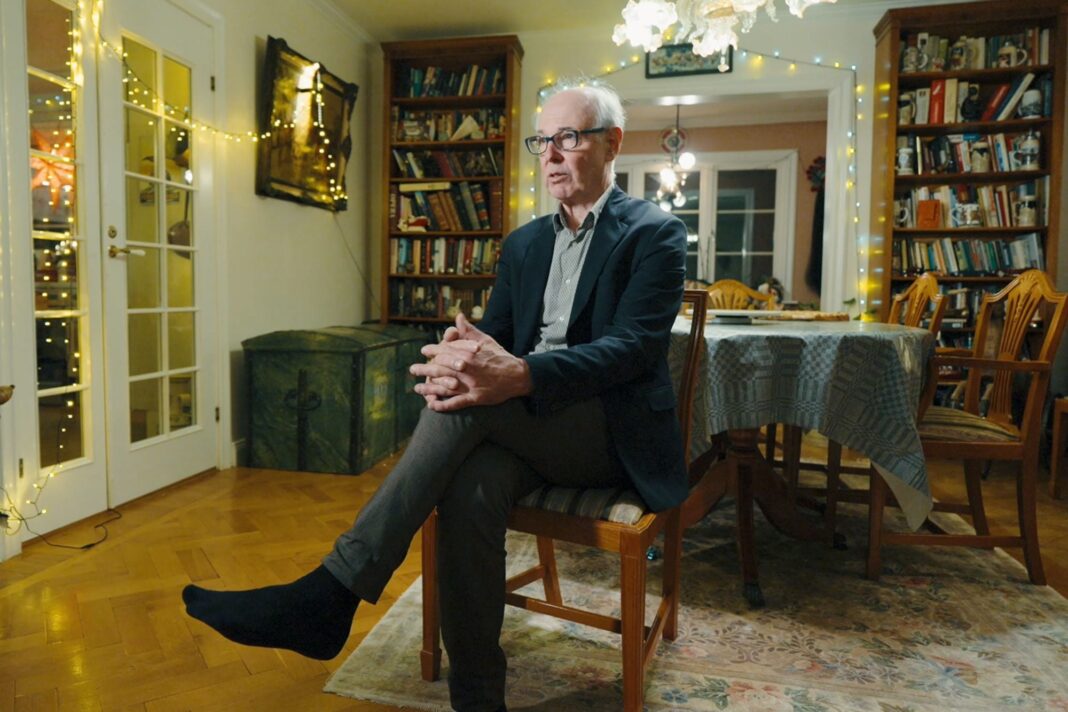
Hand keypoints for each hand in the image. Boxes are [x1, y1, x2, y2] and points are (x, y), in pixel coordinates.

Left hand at [411, 328, 531, 411]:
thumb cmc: (500, 356)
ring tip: (416, 388)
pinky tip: (431, 405)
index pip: (444, 350)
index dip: (432, 350)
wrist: (518, 375)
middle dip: (424, 368)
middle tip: (413, 369)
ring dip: (428, 388)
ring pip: (443, 385)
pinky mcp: (475, 398)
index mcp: (468, 353)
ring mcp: (470, 384)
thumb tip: (459, 317)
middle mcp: (466, 368)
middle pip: (439, 368)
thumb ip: (469, 330)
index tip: (424, 351)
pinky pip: (455, 403)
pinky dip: (442, 404)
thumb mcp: (485, 340)